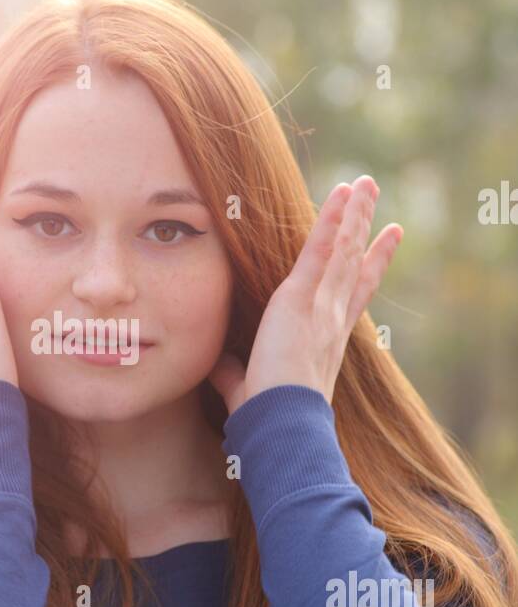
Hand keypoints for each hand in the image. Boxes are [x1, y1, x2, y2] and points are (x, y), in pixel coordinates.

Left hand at [208, 175, 402, 415]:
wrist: (280, 423)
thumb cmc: (267, 417)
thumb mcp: (246, 389)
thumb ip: (234, 374)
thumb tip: (220, 366)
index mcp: (324, 339)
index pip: (353, 293)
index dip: (370, 264)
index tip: (386, 240)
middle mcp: (332, 320)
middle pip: (353, 262)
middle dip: (364, 227)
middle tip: (373, 197)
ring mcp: (323, 307)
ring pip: (344, 249)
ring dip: (355, 213)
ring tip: (366, 182)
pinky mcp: (302, 298)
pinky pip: (322, 250)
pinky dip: (333, 220)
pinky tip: (343, 193)